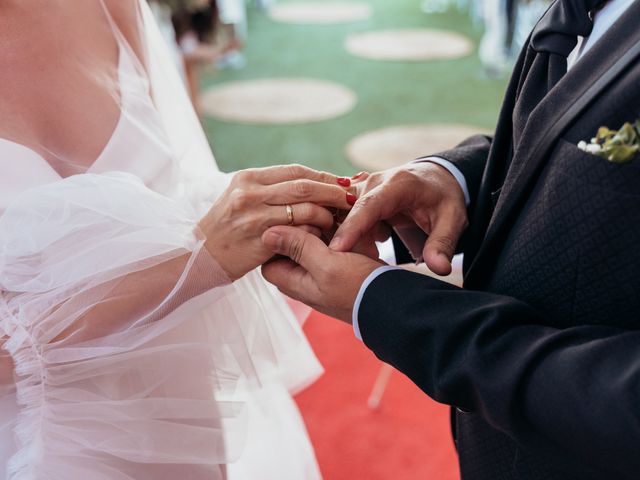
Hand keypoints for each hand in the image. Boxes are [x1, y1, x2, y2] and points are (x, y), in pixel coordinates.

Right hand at [199, 165, 355, 280]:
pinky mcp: (262, 238)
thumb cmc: (224, 230)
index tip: (341, 181)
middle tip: (352, 196)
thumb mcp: (239, 199)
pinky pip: (300, 231)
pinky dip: (316, 231)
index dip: (322, 176)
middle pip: (304, 185)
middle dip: (333, 190)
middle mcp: (250, 192)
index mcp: (247, 178)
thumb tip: (305, 183)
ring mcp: (255, 215)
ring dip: (328, 213)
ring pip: (305, 207)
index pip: (295, 171)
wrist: (200, 258)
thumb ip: (267, 189)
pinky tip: (324, 235)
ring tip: (340, 219)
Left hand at [261, 226, 383, 321]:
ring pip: (311, 238)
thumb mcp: (326, 265)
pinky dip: (338, 231)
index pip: (268, 252)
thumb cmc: (359, 288)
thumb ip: (297, 247)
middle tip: (323, 223)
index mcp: (292, 281)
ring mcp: (321, 271)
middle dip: (304, 227)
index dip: (280, 235)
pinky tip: (350, 227)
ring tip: (339, 223)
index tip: (301, 226)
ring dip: (324, 227)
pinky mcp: (339, 263)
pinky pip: (331, 241)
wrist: (394, 300)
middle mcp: (303, 277)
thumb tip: (266, 234)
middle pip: (288, 243)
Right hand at [331, 163, 466, 274]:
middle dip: (351, 244)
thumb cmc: (444, 197)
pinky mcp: (357, 197)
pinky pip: (345, 218)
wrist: (437, 178)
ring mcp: (363, 188)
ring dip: (351, 242)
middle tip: (368, 268)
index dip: (352, 228)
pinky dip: (351, 237)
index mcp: (398, 184)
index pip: (369, 206)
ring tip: (372, 260)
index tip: (336, 249)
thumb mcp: (452, 220)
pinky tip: (369, 250)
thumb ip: (443, 244)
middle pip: (350, 214)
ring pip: (343, 218)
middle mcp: (375, 182)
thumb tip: (439, 268)